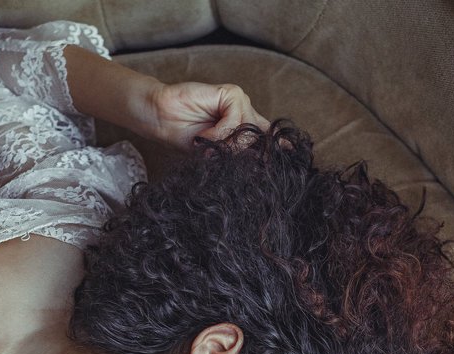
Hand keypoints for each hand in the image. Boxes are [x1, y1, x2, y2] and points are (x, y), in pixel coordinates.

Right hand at [146, 81, 269, 150]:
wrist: (161, 119)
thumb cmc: (184, 136)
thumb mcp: (214, 152)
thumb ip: (236, 153)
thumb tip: (261, 159)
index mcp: (243, 128)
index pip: (267, 136)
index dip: (278, 144)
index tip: (291, 151)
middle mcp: (245, 114)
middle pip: (261, 136)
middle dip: (245, 150)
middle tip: (217, 154)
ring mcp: (239, 102)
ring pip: (248, 130)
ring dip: (226, 143)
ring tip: (205, 142)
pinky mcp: (231, 93)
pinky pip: (236, 119)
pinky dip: (221, 131)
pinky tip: (205, 135)